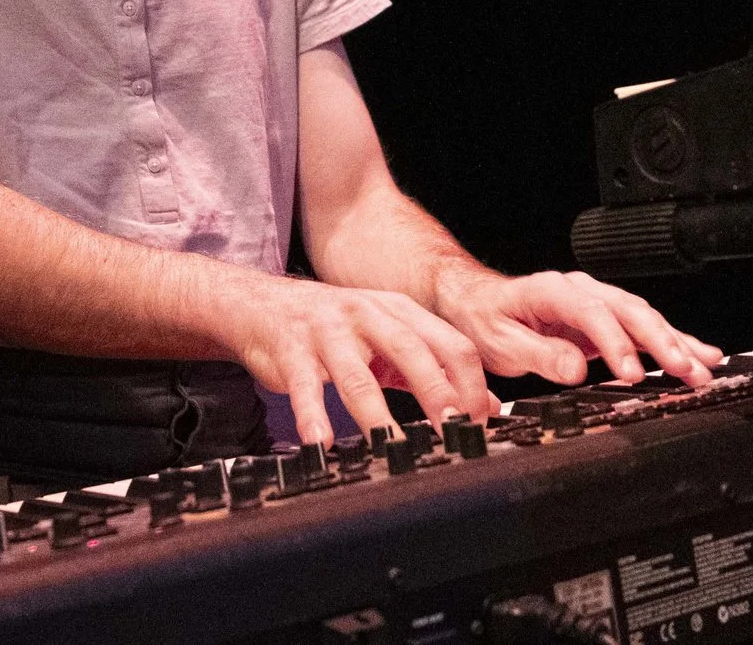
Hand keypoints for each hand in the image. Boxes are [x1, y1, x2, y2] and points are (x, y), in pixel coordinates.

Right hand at [217, 271, 499, 445]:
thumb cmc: (334, 327)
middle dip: (435, 393)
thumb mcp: (388, 338)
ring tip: (391, 447)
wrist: (263, 304)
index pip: (449, 343)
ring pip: (357, 376)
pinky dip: (313, 416)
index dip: (470, 384)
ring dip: (377, 416)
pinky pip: (305, 386)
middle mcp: (367, 314)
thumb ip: (435, 370)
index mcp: (399, 311)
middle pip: (411, 352)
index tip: (479, 424)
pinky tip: (320, 443)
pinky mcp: (292, 350)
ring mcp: (327, 330)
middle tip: (451, 431)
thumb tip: (489, 407)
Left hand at [430, 266, 722, 387]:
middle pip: (630, 311)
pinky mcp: (606, 320)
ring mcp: (596, 303)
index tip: (633, 374)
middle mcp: (580, 291)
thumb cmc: (484, 318)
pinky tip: (702, 355)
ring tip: (704, 369)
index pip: (593, 314)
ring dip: (676, 343)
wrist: (475, 301)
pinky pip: (645, 329)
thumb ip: (539, 355)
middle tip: (687, 371)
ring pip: (645, 318)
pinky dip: (674, 342)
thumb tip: (575, 369)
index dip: (616, 344)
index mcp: (552, 291)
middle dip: (662, 341)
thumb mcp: (500, 342)